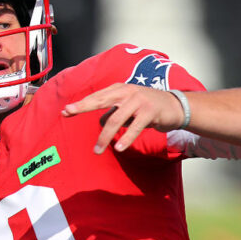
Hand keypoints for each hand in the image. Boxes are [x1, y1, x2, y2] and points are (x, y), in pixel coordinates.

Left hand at [61, 83, 184, 153]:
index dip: (81, 103)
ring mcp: (138, 101)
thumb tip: (100, 122)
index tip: (66, 111)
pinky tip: (119, 148)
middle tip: (69, 113)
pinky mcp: (149, 111)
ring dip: (105, 136)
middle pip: (101, 100)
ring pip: (116, 119)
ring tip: (97, 150)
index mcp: (119, 89)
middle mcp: (127, 92)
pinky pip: (135, 127)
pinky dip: (126, 138)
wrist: (175, 106)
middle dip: (83, 106)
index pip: (97, 96)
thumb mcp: (128, 107)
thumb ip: (114, 113)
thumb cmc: (147, 107)